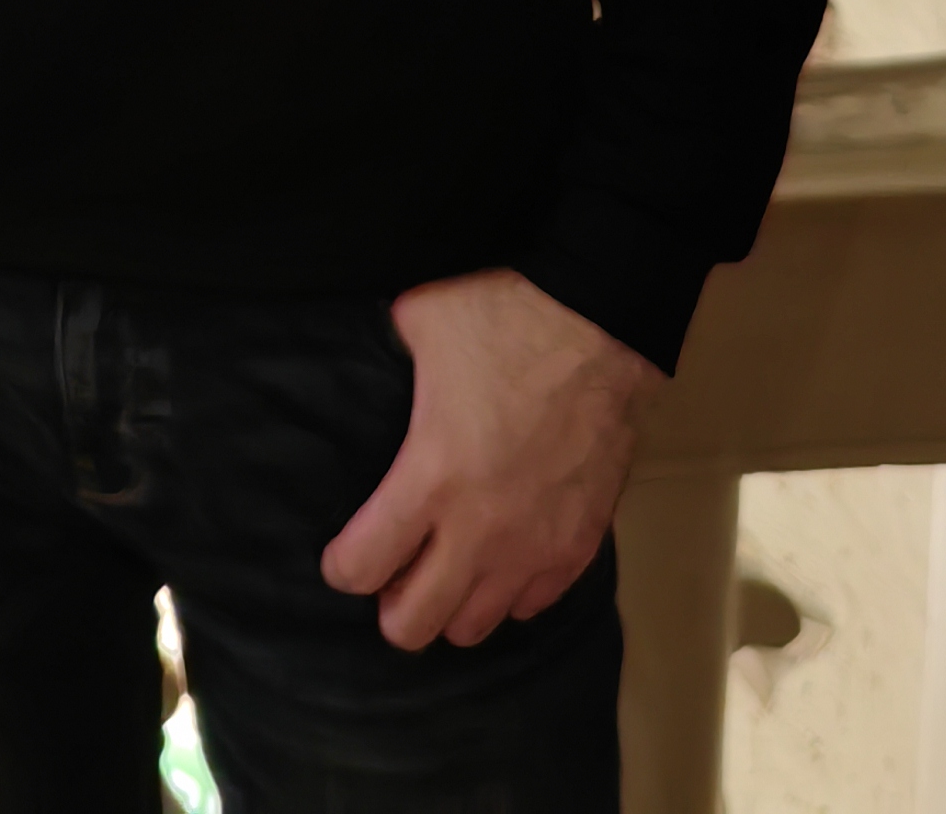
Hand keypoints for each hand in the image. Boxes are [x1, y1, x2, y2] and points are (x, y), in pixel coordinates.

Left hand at [321, 270, 663, 650]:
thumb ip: (388, 351)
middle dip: (391, 605)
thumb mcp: (423, 319)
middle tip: (395, 570)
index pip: (361, 568)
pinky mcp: (578, 548)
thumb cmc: (510, 318)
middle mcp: (479, 531)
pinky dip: (509, 592)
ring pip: (473, 628)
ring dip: (451, 603)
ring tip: (449, 566)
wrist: (604, 325)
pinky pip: (531, 605)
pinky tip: (502, 557)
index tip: (344, 553)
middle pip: (412, 625)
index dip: (341, 566)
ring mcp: (533, 547)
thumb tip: (372, 351)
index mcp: (431, 478)